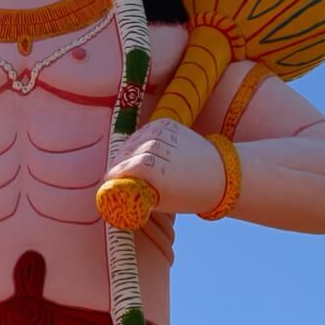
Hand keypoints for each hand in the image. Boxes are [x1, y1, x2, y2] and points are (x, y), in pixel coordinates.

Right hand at [102, 120, 226, 216]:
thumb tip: (115, 193)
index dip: (115, 174)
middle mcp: (161, 148)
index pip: (126, 168)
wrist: (218, 175)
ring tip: (121, 164)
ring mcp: (165, 132)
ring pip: (135, 140)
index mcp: (159, 171)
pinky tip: (134, 150)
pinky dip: (137, 140)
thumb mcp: (161, 202)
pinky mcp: (167, 123)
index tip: (106, 182)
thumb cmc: (187, 194)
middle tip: (111, 175)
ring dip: (126, 152)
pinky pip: (144, 131)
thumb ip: (138, 194)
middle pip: (128, 153)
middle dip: (118, 163)